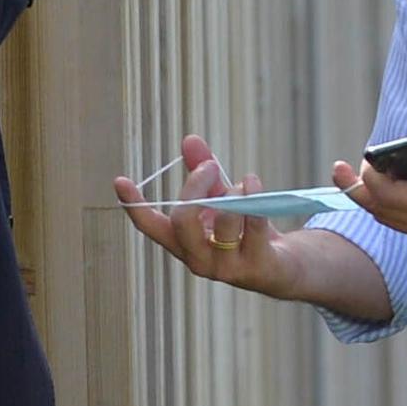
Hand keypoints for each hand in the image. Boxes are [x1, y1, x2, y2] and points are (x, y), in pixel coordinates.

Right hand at [113, 134, 299, 296]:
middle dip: (196, 186)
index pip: (151, 226)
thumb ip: (204, 172)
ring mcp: (226, 267)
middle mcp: (199, 258)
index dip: (134, 205)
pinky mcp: (256, 267)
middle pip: (183, 221)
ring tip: (244, 183)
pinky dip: (254, 199)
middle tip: (210, 166)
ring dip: (234, 194)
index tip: (120, 180)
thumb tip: (190, 139)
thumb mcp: (222, 196)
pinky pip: (253, 228)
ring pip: (223, 224)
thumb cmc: (246, 228)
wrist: (285, 265)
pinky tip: (254, 182)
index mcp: (184, 242)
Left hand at [334, 103, 406, 243]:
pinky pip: (402, 222)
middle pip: (383, 212)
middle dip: (357, 191)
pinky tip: (379, 190)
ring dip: (368, 201)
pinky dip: (385, 207)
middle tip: (338, 170)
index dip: (373, 180)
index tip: (366, 159)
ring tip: (350, 179)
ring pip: (390, 220)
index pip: (394, 198)